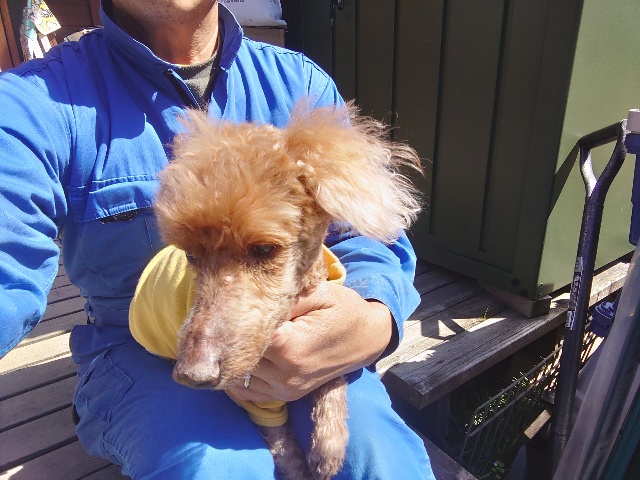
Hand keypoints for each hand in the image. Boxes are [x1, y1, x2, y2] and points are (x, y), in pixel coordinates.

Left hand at [225, 281, 391, 402]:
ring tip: (240, 333)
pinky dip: (240, 373)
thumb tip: (249, 296)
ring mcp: (284, 389)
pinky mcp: (285, 396)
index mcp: (290, 345)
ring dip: (236, 354)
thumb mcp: (318, 292)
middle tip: (233, 315)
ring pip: (238, 373)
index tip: (233, 304)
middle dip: (233, 335)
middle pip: (238, 354)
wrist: (367, 338)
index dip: (234, 318)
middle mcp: (284, 374)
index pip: (242, 334)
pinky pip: (246, 390)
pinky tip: (247, 354)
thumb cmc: (343, 310)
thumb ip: (283, 297)